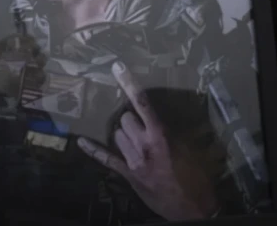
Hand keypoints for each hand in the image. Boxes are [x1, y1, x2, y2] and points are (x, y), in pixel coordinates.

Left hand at [77, 61, 218, 221]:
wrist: (192, 208)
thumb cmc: (195, 176)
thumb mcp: (189, 147)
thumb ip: (171, 130)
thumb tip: (156, 117)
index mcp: (160, 136)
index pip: (142, 103)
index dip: (129, 84)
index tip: (118, 67)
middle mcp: (143, 145)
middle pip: (125, 118)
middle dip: (131, 118)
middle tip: (142, 126)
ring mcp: (133, 161)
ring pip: (117, 134)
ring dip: (124, 133)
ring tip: (136, 140)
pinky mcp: (127, 175)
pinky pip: (106, 158)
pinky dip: (93, 150)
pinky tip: (81, 141)